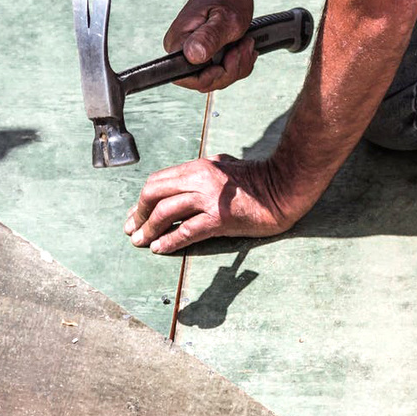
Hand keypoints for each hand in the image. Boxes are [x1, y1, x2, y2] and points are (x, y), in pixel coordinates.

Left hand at [124, 154, 308, 253]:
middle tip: (132, 229)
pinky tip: (160, 249)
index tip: (135, 214)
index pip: (158, 181)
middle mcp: (200, 178)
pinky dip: (169, 241)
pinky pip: (186, 231)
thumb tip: (183, 183)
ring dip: (148, 230)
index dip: (142, 199)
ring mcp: (209, 198)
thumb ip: (203, 172)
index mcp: (199, 166)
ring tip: (141, 242)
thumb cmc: (258, 180)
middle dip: (139, 213)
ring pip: (165, 212)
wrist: (284, 189)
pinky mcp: (220, 218)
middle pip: (154, 193)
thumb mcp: (225, 167)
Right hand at [164, 0, 255, 91]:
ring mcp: (193, 53)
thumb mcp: (226, 18)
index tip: (229, 57)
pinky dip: (239, 62)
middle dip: (231, 69)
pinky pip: (223, 71)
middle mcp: (181, 51)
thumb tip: (193, 55)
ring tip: (246, 42)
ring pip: (218, 78)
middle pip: (206, 82)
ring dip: (238, 64)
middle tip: (244, 45)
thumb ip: (210, 38)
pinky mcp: (205, 54)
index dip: (213, 77)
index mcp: (178, 43)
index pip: (188, 79)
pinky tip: (244, 46)